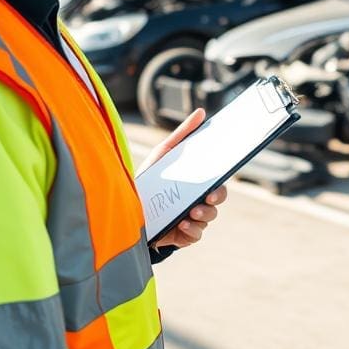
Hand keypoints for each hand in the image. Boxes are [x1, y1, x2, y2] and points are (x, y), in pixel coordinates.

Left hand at [148, 108, 228, 249]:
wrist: (126, 207)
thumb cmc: (149, 178)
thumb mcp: (164, 153)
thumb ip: (182, 133)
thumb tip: (201, 112)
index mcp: (195, 183)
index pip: (217, 180)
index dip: (222, 180)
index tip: (220, 178)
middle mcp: (197, 200)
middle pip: (219, 199)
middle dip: (217, 198)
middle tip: (208, 197)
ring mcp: (191, 219)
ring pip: (209, 216)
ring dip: (204, 214)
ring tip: (191, 212)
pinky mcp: (182, 236)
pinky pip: (196, 234)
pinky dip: (192, 230)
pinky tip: (181, 224)